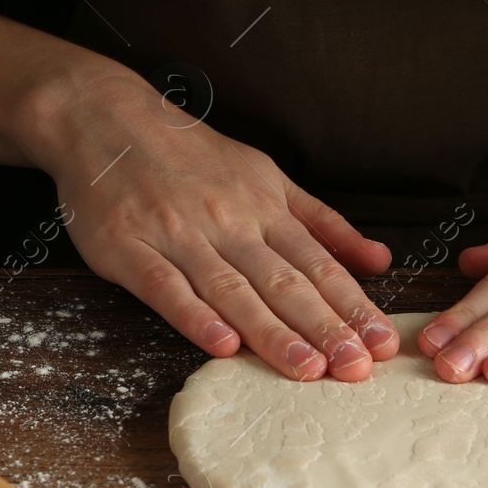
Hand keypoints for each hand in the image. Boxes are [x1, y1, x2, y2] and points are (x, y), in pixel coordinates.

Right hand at [45, 74, 399, 380]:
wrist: (105, 118)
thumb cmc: (190, 154)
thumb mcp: (266, 175)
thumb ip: (321, 223)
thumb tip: (378, 259)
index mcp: (264, 208)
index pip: (318, 265)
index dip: (353, 305)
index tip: (382, 342)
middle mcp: (228, 222)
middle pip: (284, 282)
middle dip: (325, 326)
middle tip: (357, 367)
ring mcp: (177, 235)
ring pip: (232, 290)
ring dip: (271, 332)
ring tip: (306, 369)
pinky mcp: (128, 249)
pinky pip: (166, 287)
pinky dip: (194, 317)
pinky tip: (222, 345)